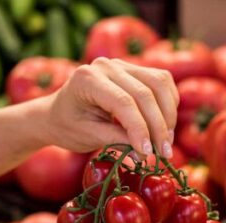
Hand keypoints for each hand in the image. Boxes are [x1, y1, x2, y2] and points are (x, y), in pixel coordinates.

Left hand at [39, 58, 178, 156]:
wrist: (57, 113)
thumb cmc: (68, 127)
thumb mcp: (87, 136)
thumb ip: (116, 140)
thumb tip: (146, 151)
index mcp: (87, 79)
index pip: (124, 102)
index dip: (140, 129)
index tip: (149, 153)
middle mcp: (106, 66)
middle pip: (145, 92)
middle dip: (158, 126)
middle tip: (164, 154)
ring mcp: (121, 64)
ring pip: (159, 83)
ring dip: (168, 115)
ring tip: (166, 143)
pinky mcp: (134, 70)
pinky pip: (161, 82)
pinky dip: (169, 104)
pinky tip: (165, 126)